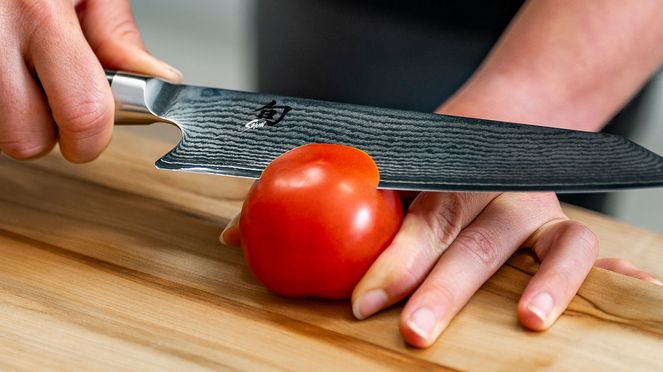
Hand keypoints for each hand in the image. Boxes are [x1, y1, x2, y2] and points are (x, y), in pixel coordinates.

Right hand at [0, 0, 180, 161]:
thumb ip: (117, 35)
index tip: (95, 134)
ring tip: (29, 73)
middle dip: (49, 131)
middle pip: (24, 137)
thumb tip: (157, 80)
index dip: (93, 137)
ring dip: (17, 115)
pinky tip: (9, 68)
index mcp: (40, 12)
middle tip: (59, 101)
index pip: (82, 113)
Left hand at [221, 191, 659, 347]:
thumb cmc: (427, 152)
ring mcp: (524, 199)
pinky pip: (573, 249)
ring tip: (438, 331)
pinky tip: (533, 318)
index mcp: (431, 164)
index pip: (406, 208)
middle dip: (424, 280)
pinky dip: (560, 281)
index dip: (387, 255)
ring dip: (472, 286)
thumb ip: (311, 199)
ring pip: (507, 242)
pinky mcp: (560, 220)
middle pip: (453, 229)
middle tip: (395, 323)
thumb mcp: (373, 166)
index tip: (358, 299)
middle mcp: (477, 180)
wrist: (502, 120)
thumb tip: (235, 238)